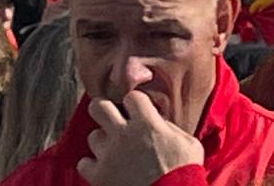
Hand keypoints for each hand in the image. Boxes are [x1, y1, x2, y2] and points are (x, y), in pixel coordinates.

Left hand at [75, 92, 202, 185]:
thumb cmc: (186, 175)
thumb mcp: (190, 145)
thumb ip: (170, 128)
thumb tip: (158, 123)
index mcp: (147, 124)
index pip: (131, 97)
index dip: (136, 105)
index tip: (140, 115)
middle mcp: (124, 135)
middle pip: (98, 106)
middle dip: (105, 111)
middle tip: (113, 122)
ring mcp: (109, 156)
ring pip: (93, 136)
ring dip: (103, 144)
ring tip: (115, 154)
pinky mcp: (100, 177)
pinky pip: (84, 164)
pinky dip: (92, 167)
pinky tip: (105, 170)